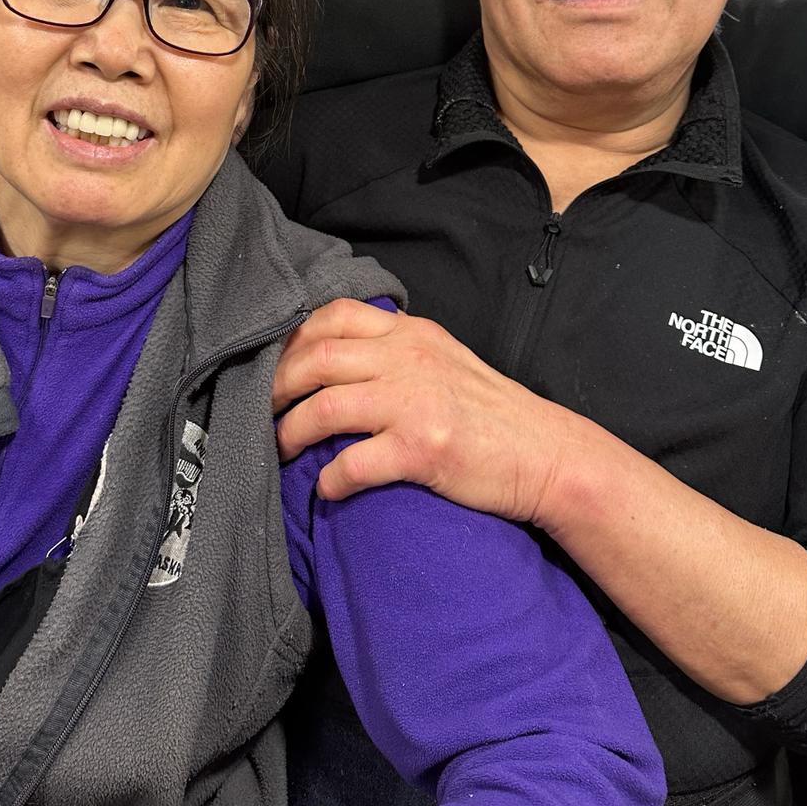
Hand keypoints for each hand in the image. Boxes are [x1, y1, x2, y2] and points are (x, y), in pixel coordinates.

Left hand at [272, 299, 579, 525]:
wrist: (546, 454)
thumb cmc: (490, 413)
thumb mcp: (444, 359)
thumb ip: (397, 349)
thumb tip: (336, 355)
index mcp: (411, 333)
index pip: (334, 316)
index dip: (292, 339)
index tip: (273, 365)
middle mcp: (409, 358)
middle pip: (316, 358)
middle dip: (276, 387)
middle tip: (260, 412)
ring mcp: (415, 402)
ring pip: (324, 408)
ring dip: (290, 433)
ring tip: (280, 450)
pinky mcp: (422, 449)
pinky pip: (353, 464)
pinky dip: (330, 480)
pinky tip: (327, 489)